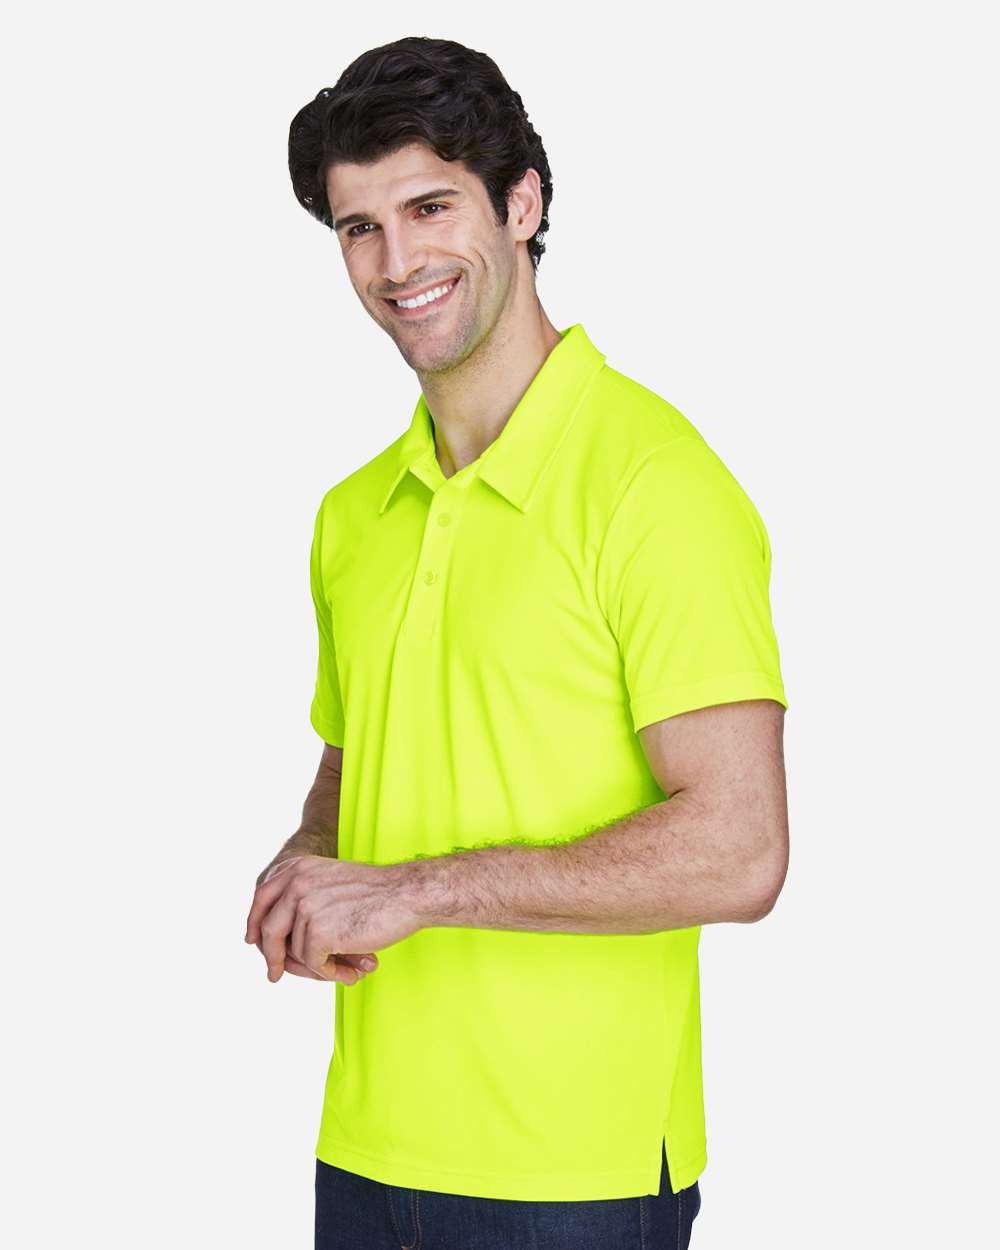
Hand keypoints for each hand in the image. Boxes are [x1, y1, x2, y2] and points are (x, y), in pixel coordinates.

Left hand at [245, 855, 422, 981]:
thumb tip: (277, 944)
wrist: (407, 894)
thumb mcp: (331, 882)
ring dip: (318, 967)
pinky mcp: (318, 933)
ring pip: (295, 953)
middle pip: (267, 931)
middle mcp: (296, 884)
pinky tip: (354, 971)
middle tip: (274, 975)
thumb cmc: (378, 893)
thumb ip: (304, 899)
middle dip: (272, 957)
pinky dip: (333, 973)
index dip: (254, 923)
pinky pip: (315, 965)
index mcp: (298, 868)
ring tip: (348, 968)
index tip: (253, 942)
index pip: (262, 897)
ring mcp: (305, 908)